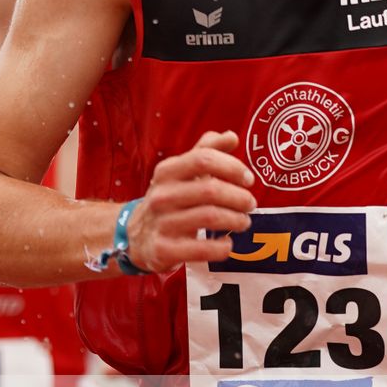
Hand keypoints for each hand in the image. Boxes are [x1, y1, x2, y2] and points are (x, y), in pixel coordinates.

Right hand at [126, 130, 256, 273]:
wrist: (136, 236)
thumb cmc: (169, 199)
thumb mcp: (180, 172)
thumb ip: (206, 151)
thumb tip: (231, 136)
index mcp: (167, 172)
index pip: (203, 159)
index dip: (232, 167)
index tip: (248, 179)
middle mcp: (162, 195)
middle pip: (210, 190)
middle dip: (239, 197)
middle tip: (250, 204)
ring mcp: (162, 223)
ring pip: (210, 217)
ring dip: (236, 220)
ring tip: (244, 222)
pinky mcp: (164, 249)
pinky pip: (201, 249)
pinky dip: (221, 247)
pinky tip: (227, 243)